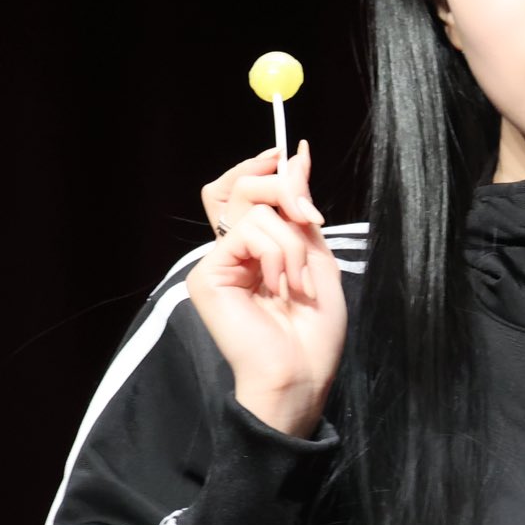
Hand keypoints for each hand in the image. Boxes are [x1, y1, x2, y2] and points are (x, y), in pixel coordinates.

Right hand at [185, 141, 344, 436]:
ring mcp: (216, 263)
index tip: (289, 153)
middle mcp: (230, 251)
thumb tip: (295, 156)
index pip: (241, 189)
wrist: (301, 372)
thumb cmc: (313, 328)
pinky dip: (276, 255)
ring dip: (292, 243)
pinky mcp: (207, 275)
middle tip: (310, 217)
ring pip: (254, 211)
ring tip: (298, 283)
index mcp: (255, 247)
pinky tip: (279, 288)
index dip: (260, 168)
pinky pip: (247, 233)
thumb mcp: (317, 256)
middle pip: (240, 186)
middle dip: (283, 189)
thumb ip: (301, 209)